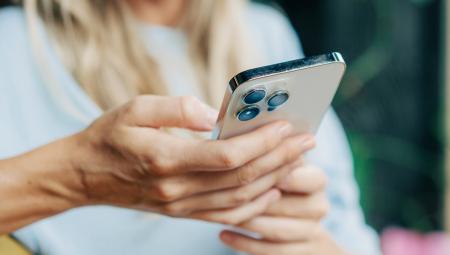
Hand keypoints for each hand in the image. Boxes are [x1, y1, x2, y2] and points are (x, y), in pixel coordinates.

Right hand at [71, 95, 314, 224]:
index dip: (261, 142)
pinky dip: (254, 205)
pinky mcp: (182, 213)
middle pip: (241, 178)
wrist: (85, 175)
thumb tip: (216, 115)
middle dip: (280, 158)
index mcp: (166, 159)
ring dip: (273, 179)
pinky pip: (226, 215)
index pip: (227, 156)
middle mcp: (177, 189)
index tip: (286, 126)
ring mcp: (181, 206)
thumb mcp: (135, 109)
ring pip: (240, 199)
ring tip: (297, 160)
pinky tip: (271, 190)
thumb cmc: (109, 137)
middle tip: (307, 141)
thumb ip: (177, 109)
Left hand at [220, 165, 349, 254]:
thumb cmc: (280, 183)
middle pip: (293, 206)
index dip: (290, 177)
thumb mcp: (278, 164)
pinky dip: (245, 243)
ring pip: (279, 230)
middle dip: (263, 200)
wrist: (300, 226)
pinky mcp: (298, 252)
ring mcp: (309, 232)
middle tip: (233, 193)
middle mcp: (317, 206)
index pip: (313, 178)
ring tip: (224, 212)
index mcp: (315, 180)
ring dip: (251, 221)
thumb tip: (236, 134)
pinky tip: (223, 234)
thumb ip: (267, 152)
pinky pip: (271, 251)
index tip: (266, 173)